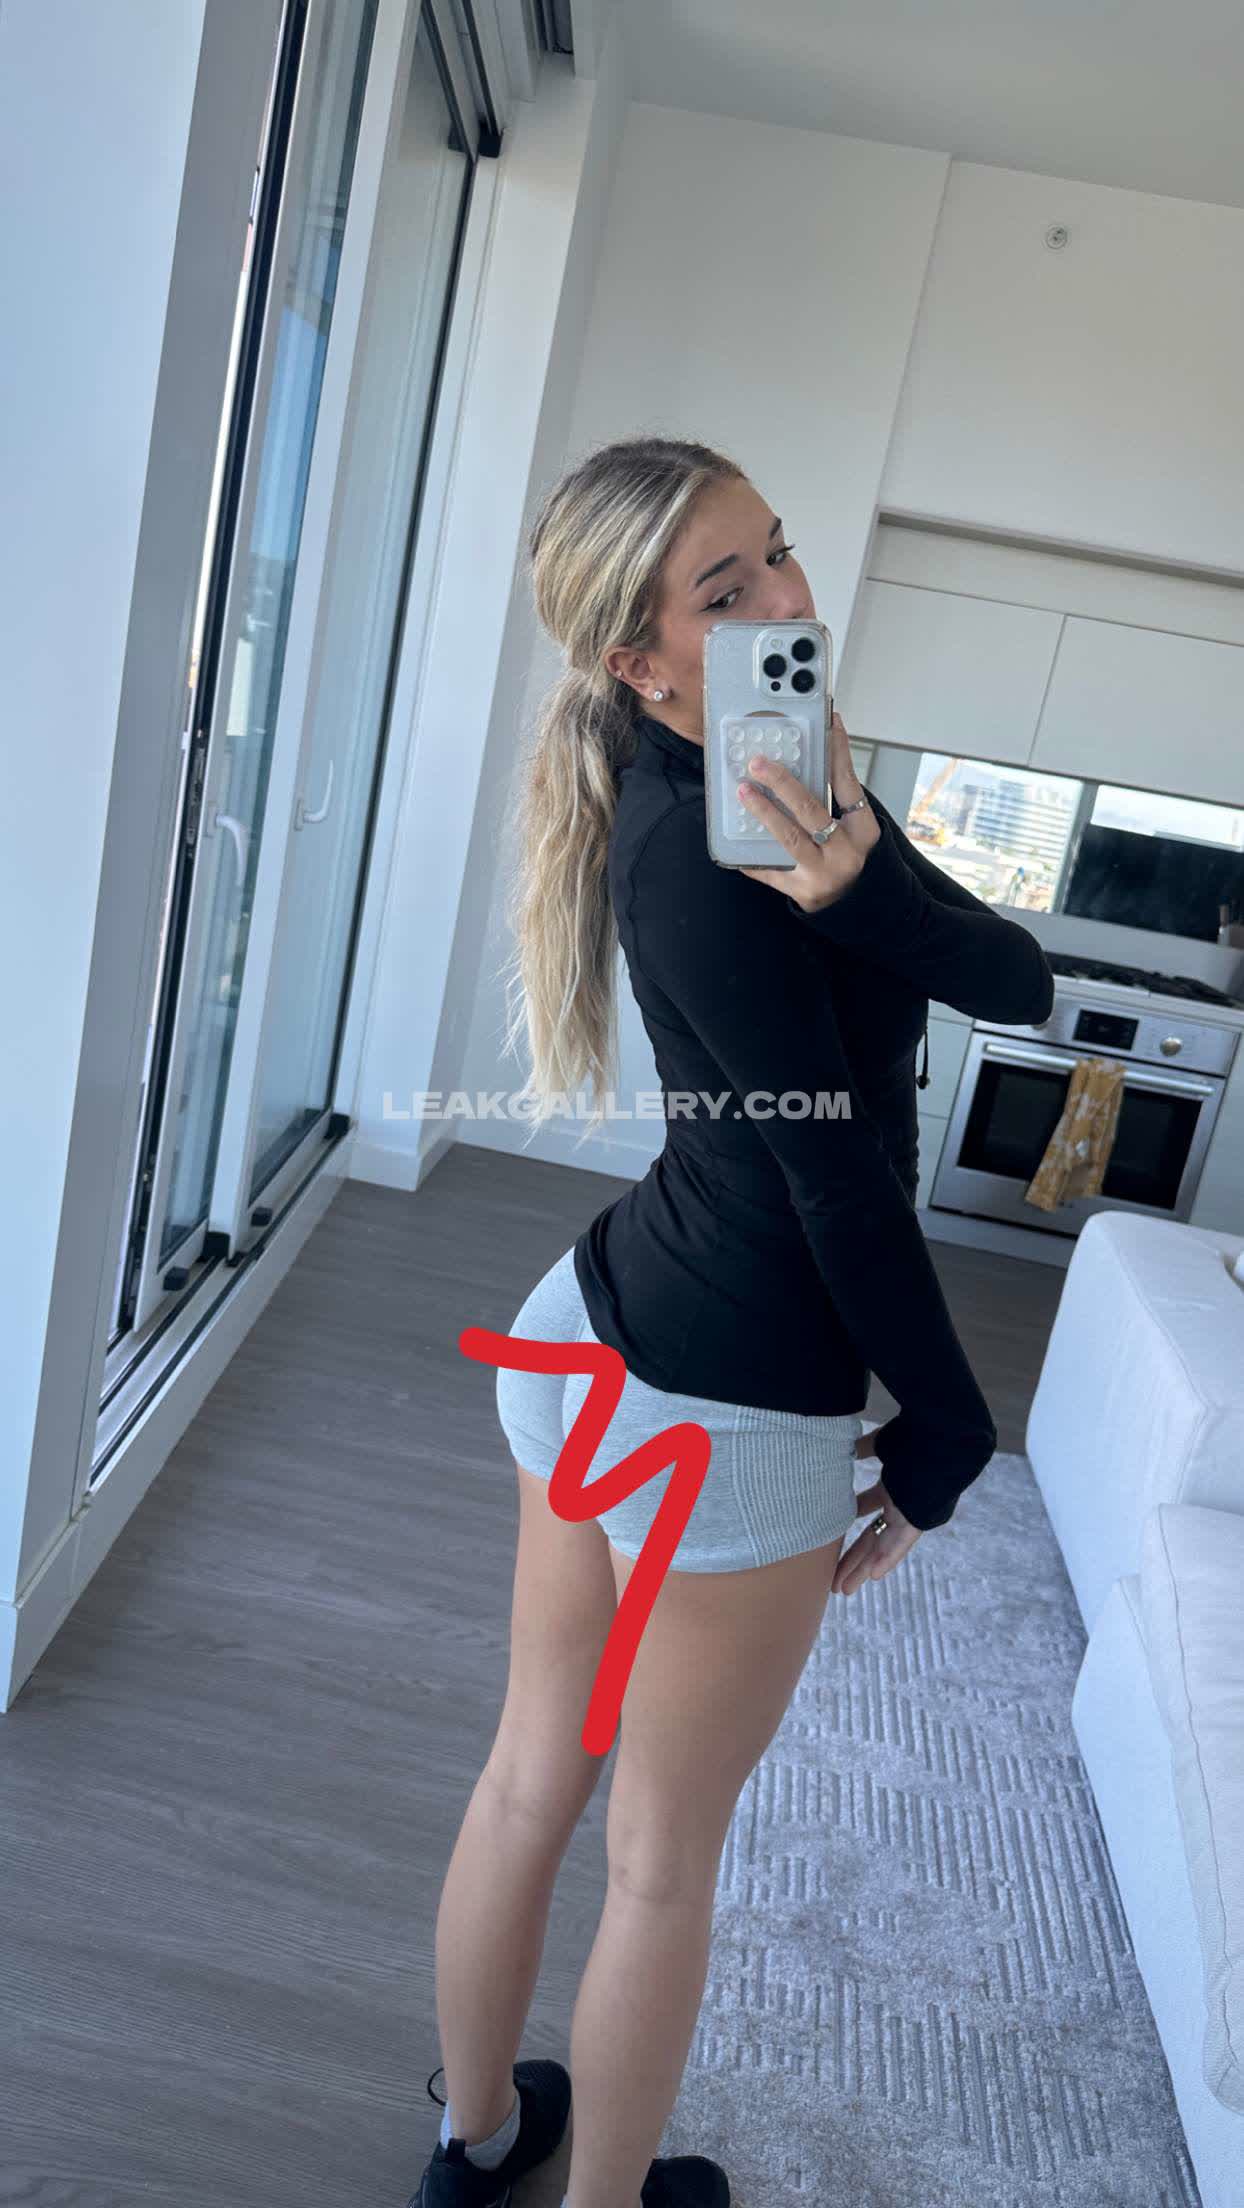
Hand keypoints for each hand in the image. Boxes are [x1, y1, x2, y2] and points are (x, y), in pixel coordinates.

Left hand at [737, 709, 880, 914]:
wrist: (855, 902)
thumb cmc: (849, 853)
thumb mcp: (854, 824)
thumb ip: (837, 792)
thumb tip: (822, 745)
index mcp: (863, 830)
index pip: (847, 784)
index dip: (837, 752)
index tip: (827, 723)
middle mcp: (846, 853)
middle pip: (811, 810)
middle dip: (782, 783)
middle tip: (758, 763)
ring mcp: (822, 874)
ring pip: (789, 838)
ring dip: (764, 811)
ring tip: (744, 791)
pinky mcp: (801, 892)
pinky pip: (770, 871)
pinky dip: (751, 858)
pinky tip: (733, 843)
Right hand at [830, 1430, 921, 1594]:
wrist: (945, 1435)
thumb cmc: (916, 1435)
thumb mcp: (883, 1442)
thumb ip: (863, 1447)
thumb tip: (843, 1445)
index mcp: (891, 1487)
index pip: (864, 1509)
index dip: (846, 1522)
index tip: (829, 1535)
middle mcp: (899, 1505)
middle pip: (870, 1538)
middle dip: (850, 1559)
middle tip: (833, 1578)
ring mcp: (908, 1514)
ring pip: (882, 1547)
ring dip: (862, 1568)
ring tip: (843, 1589)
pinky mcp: (919, 1519)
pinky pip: (902, 1543)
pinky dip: (888, 1558)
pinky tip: (874, 1575)